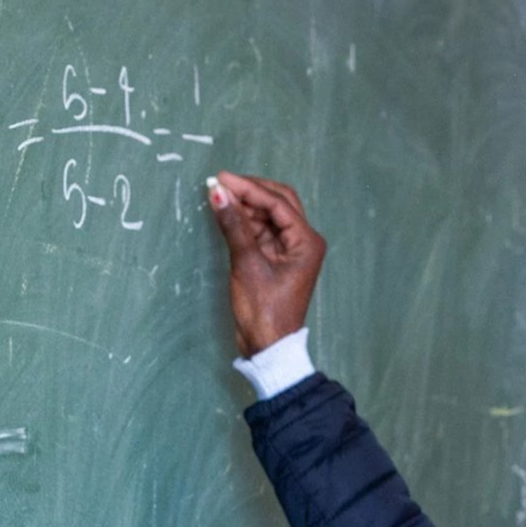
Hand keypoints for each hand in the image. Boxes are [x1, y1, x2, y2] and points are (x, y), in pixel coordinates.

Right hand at [206, 171, 327, 357]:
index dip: (249, 188)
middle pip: (278, 203)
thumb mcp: (247, 264)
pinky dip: (244, 223)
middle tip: (221, 184)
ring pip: (268, 216)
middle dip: (250, 191)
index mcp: (306, 242)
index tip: (221, 179)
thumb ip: (234, 225)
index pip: (278, 203)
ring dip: (245, 206)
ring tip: (218, 198)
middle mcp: (303, 242)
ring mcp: (290, 250)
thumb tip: (218, 193)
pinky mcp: (275, 259)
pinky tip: (226, 215)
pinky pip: (260, 232)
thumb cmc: (263, 311)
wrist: (267, 347)